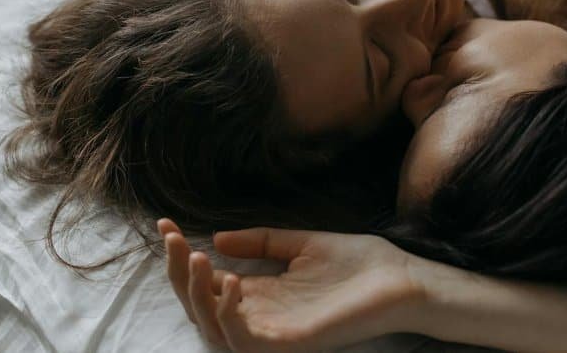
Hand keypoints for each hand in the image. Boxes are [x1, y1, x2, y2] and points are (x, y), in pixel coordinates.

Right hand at [159, 219, 427, 351]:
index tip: (164, 225)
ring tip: (196, 258)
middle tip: (173, 240)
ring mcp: (274, 332)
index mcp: (262, 294)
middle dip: (177, 273)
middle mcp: (261, 316)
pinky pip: (245, 339)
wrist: (402, 278)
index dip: (180, 256)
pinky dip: (229, 314)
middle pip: (199, 306)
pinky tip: (231, 281)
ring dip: (196, 294)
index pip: (206, 282)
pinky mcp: (291, 343)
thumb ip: (260, 242)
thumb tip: (217, 239)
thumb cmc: (359, 264)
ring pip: (212, 327)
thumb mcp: (299, 243)